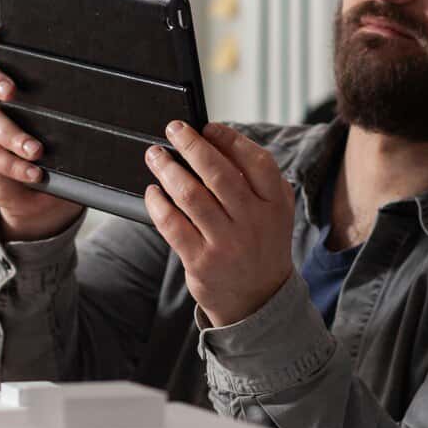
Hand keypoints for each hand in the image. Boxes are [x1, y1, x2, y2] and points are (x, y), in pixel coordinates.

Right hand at [0, 24, 83, 241]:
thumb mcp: (69, 129)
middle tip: (11, 91)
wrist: (39, 196)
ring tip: (35, 150)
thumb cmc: (57, 154)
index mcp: (13, 83)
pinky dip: (13, 164)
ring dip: (13, 135)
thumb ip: (75, 110)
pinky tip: (33, 172)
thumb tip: (110, 100)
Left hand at [143, 120, 296, 326]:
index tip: (208, 127)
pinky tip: (152, 191)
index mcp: (275, 204)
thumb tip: (217, 141)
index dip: (230, 139)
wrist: (258, 300)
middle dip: (191, 145)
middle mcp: (253, 222)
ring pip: (190, 195)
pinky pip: (172, 224)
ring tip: (156, 155)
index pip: (256, 162)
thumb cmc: (260, 244)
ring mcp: (227, 243)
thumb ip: (257, 179)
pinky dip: (157, 203)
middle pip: (218, 173)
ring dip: (167, 169)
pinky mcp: (201, 262)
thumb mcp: (276, 211)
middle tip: (173, 128)